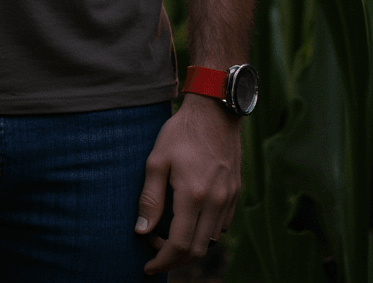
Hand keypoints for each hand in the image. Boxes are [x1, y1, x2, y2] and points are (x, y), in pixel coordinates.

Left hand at [134, 94, 240, 274]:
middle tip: (156, 251)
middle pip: (197, 250)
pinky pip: (222, 226)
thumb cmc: (181, 132)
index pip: (179, 244)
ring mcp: (228, 199)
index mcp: (194, 195)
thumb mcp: (157, 160)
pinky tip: (190, 222)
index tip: (148, 266)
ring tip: (170, 237)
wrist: (214, 110)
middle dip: (175, 259)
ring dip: (190, 247)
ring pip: (210, 240)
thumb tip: (141, 231)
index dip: (162, 260)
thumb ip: (150, 198)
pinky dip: (206, 233)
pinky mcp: (235, 193)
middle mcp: (215, 202)